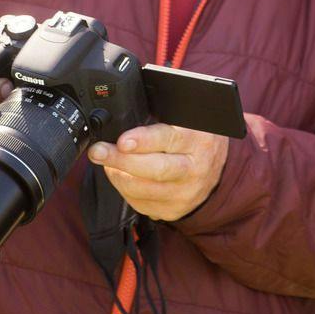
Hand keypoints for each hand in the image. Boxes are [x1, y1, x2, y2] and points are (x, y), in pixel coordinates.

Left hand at [87, 123, 228, 221]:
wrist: (216, 171)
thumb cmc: (194, 139)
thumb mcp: (189, 120)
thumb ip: (167, 112)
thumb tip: (133, 102)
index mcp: (200, 140)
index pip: (170, 139)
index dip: (144, 140)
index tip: (122, 140)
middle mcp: (196, 169)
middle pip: (155, 169)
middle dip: (121, 160)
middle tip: (99, 151)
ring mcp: (185, 193)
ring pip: (142, 189)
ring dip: (117, 175)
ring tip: (106, 161)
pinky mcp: (173, 210)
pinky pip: (140, 203)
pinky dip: (124, 189)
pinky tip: (120, 175)